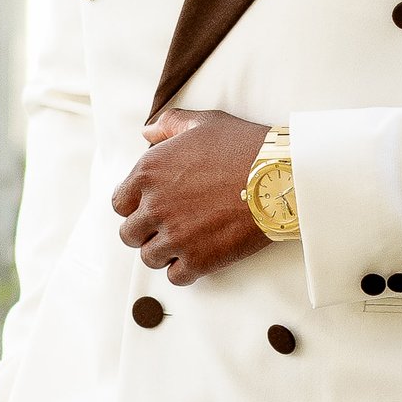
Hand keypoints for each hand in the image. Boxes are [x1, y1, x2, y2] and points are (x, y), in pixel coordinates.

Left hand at [112, 107, 274, 282]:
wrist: (281, 177)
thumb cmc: (245, 146)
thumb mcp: (204, 123)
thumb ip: (169, 124)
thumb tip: (146, 132)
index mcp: (149, 172)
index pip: (120, 203)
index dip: (135, 206)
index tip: (153, 206)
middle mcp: (155, 206)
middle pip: (129, 234)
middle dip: (146, 232)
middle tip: (169, 226)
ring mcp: (175, 235)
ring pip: (149, 258)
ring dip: (164, 253)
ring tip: (186, 242)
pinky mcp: (198, 259)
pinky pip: (175, 277)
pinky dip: (184, 271)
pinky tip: (199, 257)